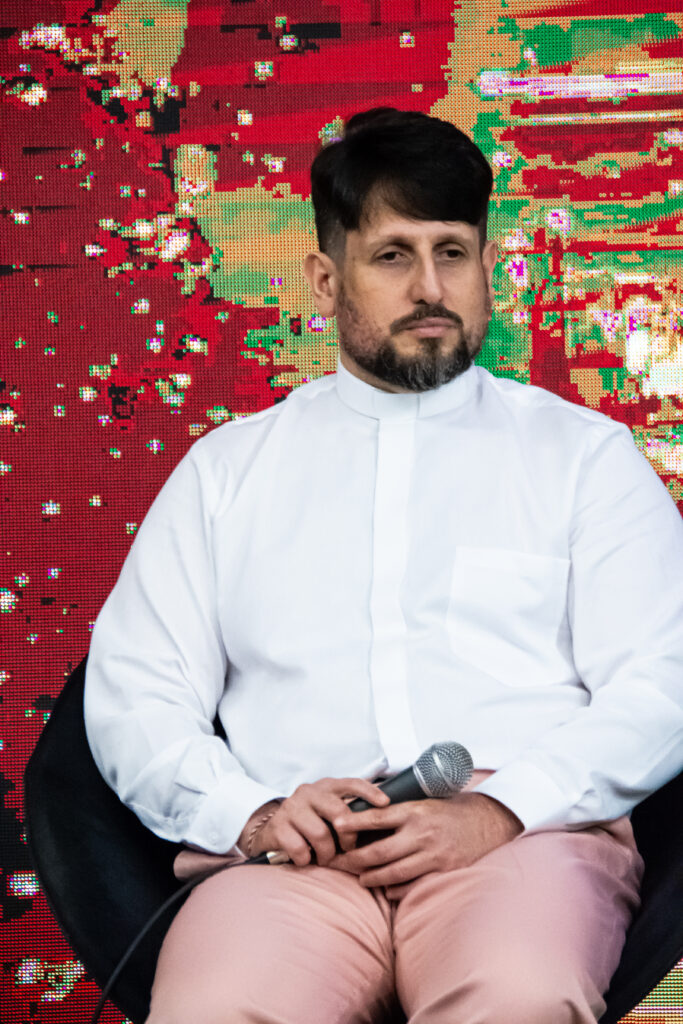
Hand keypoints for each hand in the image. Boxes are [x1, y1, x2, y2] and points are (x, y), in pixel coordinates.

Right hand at [238, 778, 390, 866]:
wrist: (270, 829)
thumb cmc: (309, 823)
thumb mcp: (327, 811)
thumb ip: (347, 811)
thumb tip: (381, 818)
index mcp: (325, 787)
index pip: (351, 783)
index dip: (369, 792)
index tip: (386, 803)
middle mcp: (308, 792)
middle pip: (338, 811)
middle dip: (348, 836)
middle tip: (348, 848)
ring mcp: (292, 808)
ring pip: (320, 834)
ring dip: (326, 853)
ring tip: (325, 858)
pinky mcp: (278, 826)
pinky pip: (300, 848)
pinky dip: (306, 859)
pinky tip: (305, 858)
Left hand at [329, 792, 522, 897]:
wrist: (487, 822)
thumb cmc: (450, 810)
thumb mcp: (424, 800)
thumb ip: (400, 810)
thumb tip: (365, 814)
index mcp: (415, 811)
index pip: (377, 818)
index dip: (354, 822)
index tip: (336, 825)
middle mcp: (421, 833)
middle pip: (378, 851)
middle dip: (354, 859)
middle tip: (337, 862)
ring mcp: (432, 854)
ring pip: (393, 872)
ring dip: (372, 878)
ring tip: (360, 878)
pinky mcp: (443, 871)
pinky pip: (412, 884)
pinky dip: (396, 889)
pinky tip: (386, 889)